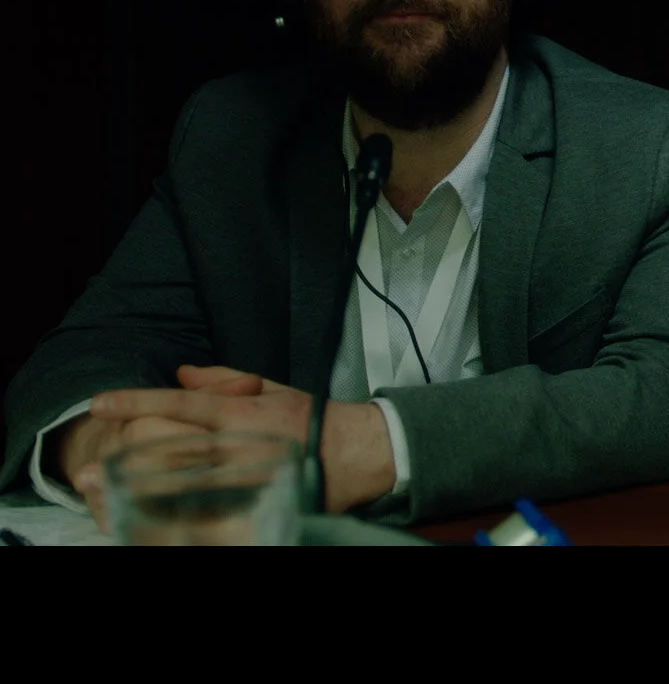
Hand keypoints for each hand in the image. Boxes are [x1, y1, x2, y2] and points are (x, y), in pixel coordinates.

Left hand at [83, 365, 395, 517]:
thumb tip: (179, 374)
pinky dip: (173, 517)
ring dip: (136, 491)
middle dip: (124, 456)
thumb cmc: (312, 420)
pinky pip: (205, 514)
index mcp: (240, 413)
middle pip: (168, 447)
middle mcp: (237, 445)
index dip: (135, 403)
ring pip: (179, 484)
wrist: (354, 454)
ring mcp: (242, 479)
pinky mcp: (251, 505)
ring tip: (104, 495)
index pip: (178, 403)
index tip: (99, 403)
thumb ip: (222, 380)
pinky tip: (146, 520)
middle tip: (87, 470)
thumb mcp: (270, 389)